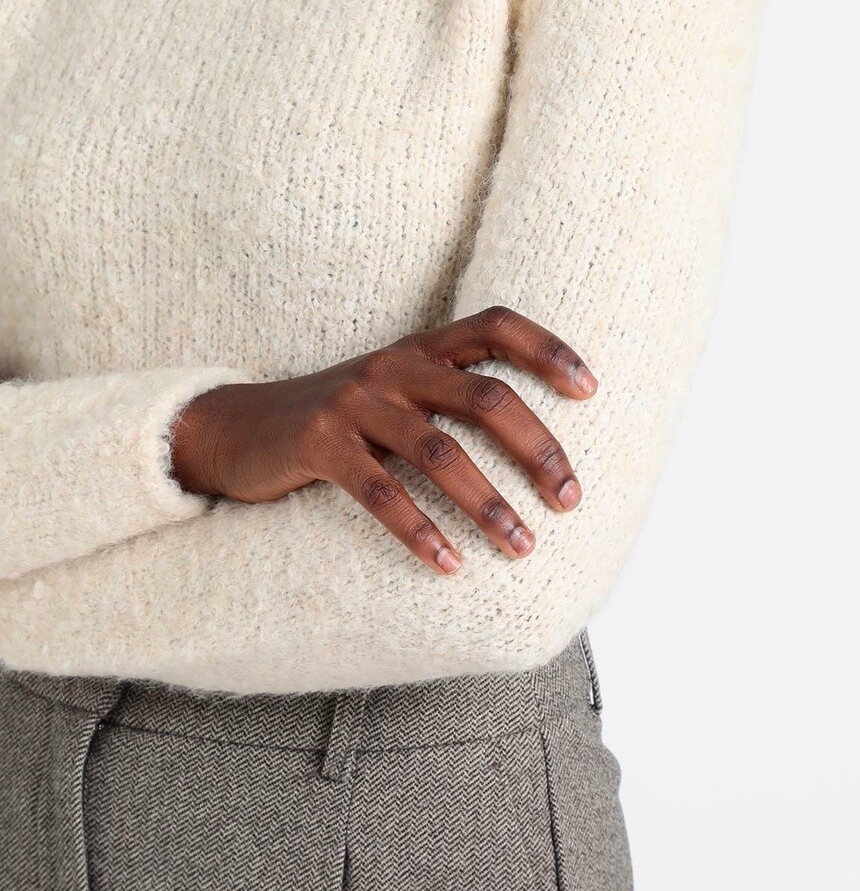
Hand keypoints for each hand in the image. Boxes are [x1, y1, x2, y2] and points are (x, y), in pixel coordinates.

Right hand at [169, 306, 596, 575]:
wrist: (238, 429)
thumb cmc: (340, 420)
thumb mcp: (397, 394)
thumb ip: (451, 399)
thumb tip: (539, 446)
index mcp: (421, 347)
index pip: (495, 325)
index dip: (547, 349)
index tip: (591, 391)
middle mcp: (394, 365)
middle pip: (485, 396)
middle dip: (536, 448)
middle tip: (570, 497)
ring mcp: (355, 402)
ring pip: (439, 451)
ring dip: (488, 504)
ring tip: (522, 546)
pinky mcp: (319, 443)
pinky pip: (380, 492)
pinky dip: (420, 531)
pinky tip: (450, 564)